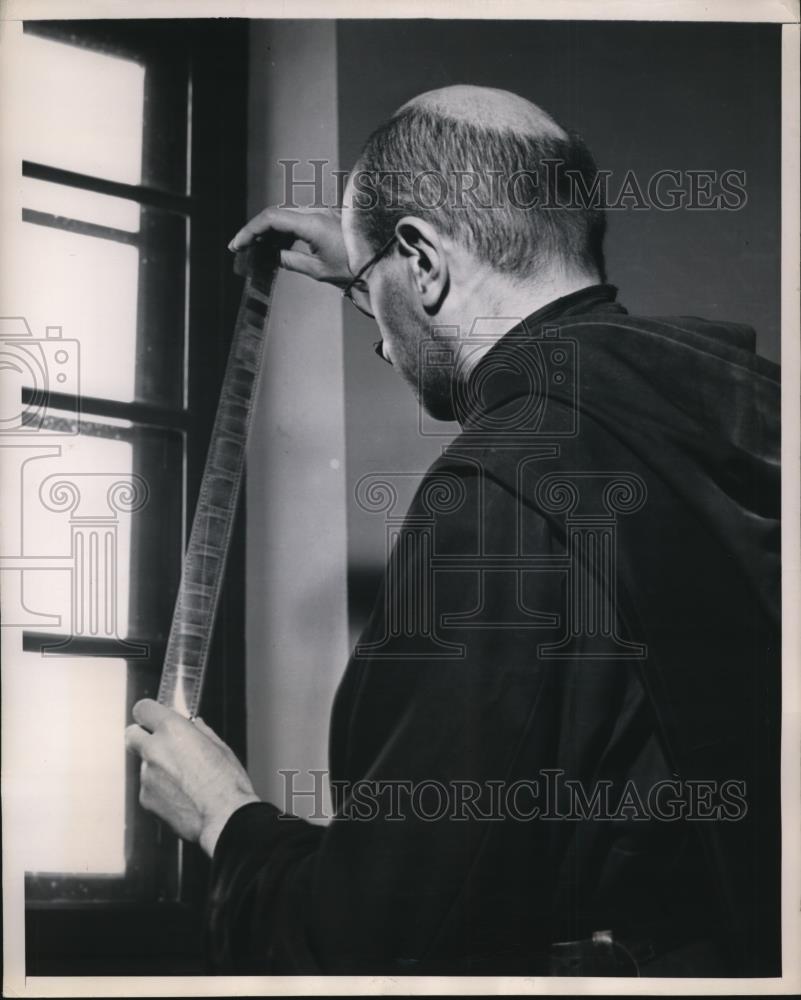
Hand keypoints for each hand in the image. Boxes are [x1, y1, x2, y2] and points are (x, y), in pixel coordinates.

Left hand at [125, 699, 259, 856]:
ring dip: (157, 767)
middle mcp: (154, 750)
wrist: (224, 818)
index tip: (156, 718)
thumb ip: (200, 732)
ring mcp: (146, 776)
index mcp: (173, 730)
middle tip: (161, 744)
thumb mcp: (220, 748)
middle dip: (142, 736)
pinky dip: (160, 789)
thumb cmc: (227, 782)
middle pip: (131, 734)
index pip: (143, 709)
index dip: (149, 713)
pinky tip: (181, 797)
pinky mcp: (145, 799)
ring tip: (185, 781)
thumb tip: (194, 725)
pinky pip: (148, 787)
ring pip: (144, 764)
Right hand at [228, 206, 351, 286]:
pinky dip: (285, 231)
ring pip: (287, 215)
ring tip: (257, 250)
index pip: (271, 218)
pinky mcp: (328, 217)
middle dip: (256, 231)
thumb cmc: (354, 269)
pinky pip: (299, 219)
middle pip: (276, 214)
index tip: (237, 245)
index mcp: (312, 223)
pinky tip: (278, 245)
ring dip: (270, 231)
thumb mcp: (318, 271)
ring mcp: (323, 212)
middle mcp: (317, 212)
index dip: (250, 230)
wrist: (381, 264)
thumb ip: (290, 261)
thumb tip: (272, 256)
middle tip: (242, 248)